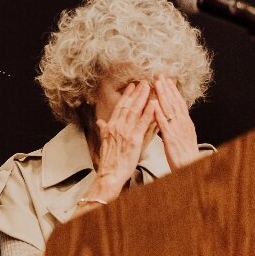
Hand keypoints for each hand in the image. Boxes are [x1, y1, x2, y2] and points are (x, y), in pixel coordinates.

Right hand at [93, 81, 156, 199]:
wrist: (110, 174)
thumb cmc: (109, 161)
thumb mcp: (104, 142)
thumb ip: (104, 130)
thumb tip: (100, 122)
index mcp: (110, 127)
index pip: (119, 107)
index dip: (126, 96)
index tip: (132, 86)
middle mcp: (117, 127)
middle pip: (127, 106)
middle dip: (136, 93)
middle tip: (144, 81)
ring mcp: (125, 132)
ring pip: (135, 111)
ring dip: (143, 98)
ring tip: (150, 87)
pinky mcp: (134, 140)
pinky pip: (143, 123)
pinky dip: (148, 112)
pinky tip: (154, 103)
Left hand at [154, 75, 199, 169]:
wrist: (191, 168)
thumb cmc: (184, 155)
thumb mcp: (182, 137)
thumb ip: (177, 126)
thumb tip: (172, 117)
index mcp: (185, 123)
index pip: (178, 103)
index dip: (172, 91)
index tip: (167, 80)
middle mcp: (183, 124)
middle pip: (175, 102)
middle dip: (167, 88)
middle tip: (160, 75)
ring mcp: (178, 130)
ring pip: (170, 109)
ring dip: (163, 96)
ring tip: (157, 84)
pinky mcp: (171, 139)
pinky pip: (164, 124)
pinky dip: (159, 113)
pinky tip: (154, 104)